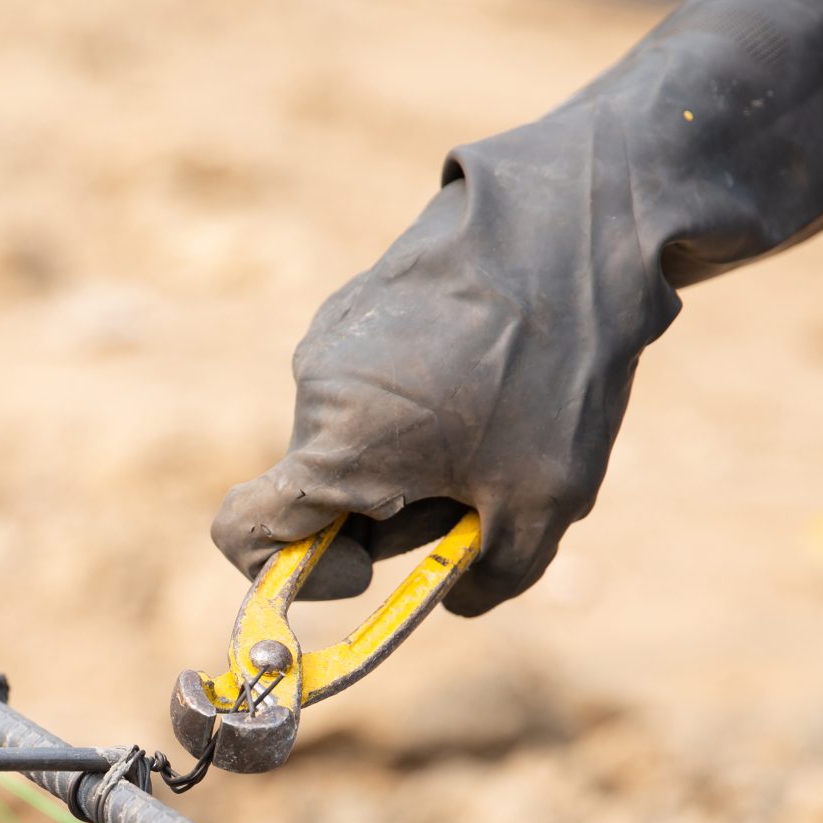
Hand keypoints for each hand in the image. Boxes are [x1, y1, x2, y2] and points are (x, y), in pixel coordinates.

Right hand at [213, 0, 822, 616]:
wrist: (578, 221)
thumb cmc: (556, 372)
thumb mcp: (544, 505)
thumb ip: (490, 579)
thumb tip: (457, 600)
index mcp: (335, 449)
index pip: (244, 534)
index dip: (291, 574)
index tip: (364, 571)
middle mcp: (314, 391)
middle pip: (321, 492)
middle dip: (387, 515)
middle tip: (477, 493)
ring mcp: (333, 337)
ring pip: (351, 439)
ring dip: (409, 459)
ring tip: (499, 420)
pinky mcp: (361, 299)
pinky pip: (373, 385)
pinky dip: (418, 405)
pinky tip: (493, 372)